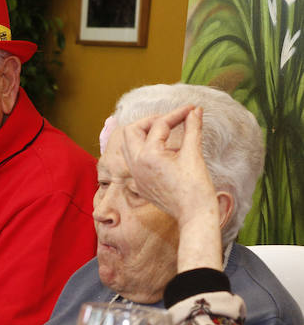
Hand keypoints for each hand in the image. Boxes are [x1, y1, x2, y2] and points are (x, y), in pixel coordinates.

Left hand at [120, 105, 216, 226]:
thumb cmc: (196, 187)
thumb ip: (192, 128)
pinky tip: (164, 150)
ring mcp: (135, 175)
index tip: (192, 109)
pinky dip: (144, 150)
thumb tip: (195, 110)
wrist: (193, 215)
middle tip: (171, 119)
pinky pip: (133, 161)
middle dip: (150, 121)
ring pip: (128, 146)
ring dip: (144, 135)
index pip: (159, 125)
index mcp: (147, 155)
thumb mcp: (194, 154)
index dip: (177, 114)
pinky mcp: (139, 184)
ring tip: (166, 131)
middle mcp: (135, 164)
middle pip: (131, 131)